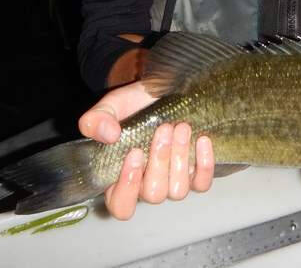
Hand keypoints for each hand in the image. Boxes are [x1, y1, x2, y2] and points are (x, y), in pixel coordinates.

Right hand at [78, 81, 214, 218]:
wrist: (160, 94)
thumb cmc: (131, 106)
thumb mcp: (109, 107)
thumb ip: (96, 120)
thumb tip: (108, 135)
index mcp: (119, 179)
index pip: (121, 205)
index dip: (128, 187)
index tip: (135, 153)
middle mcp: (147, 186)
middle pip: (154, 195)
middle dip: (160, 161)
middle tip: (164, 129)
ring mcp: (172, 182)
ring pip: (178, 191)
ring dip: (180, 158)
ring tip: (181, 128)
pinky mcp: (195, 174)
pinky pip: (202, 183)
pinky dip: (204, 164)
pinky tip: (202, 139)